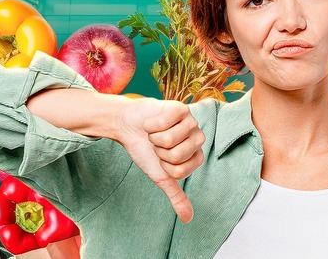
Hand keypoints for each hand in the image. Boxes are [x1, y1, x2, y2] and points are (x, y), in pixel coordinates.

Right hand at [118, 98, 204, 222]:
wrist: (129, 127)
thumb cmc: (146, 150)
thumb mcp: (161, 176)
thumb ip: (176, 196)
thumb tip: (188, 219)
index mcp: (196, 156)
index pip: (180, 170)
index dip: (163, 166)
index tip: (160, 158)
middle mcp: (198, 138)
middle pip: (176, 155)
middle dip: (158, 151)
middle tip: (157, 144)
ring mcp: (191, 122)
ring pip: (170, 139)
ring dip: (155, 137)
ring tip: (155, 132)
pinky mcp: (180, 108)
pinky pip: (164, 123)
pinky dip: (151, 124)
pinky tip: (153, 122)